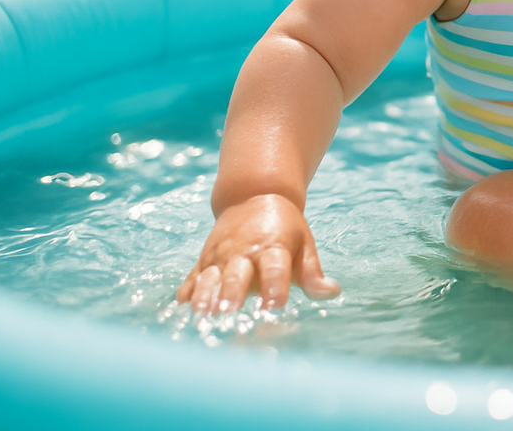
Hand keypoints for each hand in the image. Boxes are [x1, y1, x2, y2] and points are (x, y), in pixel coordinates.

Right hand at [176, 193, 339, 313]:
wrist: (253, 196)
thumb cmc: (285, 228)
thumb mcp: (304, 244)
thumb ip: (312, 272)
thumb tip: (332, 293)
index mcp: (273, 246)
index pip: (275, 268)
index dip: (275, 286)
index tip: (273, 306)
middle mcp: (244, 251)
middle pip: (236, 274)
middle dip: (232, 293)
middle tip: (229, 312)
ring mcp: (220, 255)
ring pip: (209, 276)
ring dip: (205, 295)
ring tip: (201, 314)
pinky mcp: (204, 260)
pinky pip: (193, 277)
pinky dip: (187, 292)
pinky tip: (180, 309)